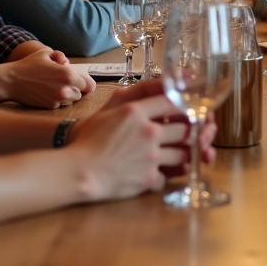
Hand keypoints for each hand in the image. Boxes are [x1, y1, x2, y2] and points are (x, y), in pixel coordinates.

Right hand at [3, 51, 94, 107]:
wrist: (11, 81)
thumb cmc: (28, 65)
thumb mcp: (45, 53)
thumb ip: (60, 56)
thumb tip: (67, 63)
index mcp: (67, 74)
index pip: (88, 84)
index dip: (86, 83)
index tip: (84, 83)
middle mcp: (65, 89)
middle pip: (80, 93)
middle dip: (74, 88)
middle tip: (63, 82)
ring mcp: (58, 99)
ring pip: (71, 100)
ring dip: (67, 95)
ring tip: (54, 87)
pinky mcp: (50, 106)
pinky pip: (59, 105)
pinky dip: (57, 100)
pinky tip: (47, 92)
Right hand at [63, 92, 185, 200]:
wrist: (79, 170)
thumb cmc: (87, 139)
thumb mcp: (108, 109)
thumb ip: (133, 98)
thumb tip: (154, 87)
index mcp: (136, 112)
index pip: (173, 102)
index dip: (183, 105)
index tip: (186, 109)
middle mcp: (148, 132)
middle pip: (185, 129)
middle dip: (186, 131)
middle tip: (183, 134)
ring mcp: (151, 157)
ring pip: (183, 154)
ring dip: (180, 154)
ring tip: (172, 154)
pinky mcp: (149, 178)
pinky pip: (168, 176)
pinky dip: (162, 175)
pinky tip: (154, 173)